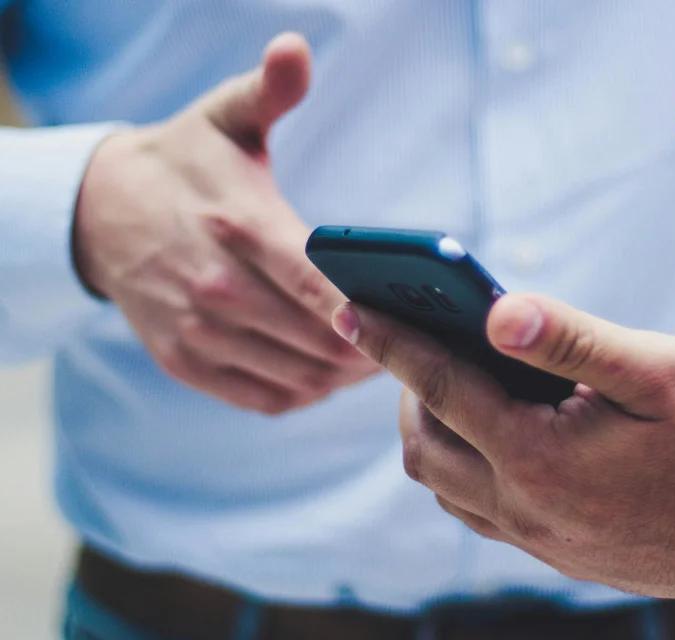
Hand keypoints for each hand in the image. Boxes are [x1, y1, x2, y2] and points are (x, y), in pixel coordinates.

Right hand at [73, 33, 376, 412]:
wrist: (103, 212)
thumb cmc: (184, 165)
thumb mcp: (224, 118)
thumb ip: (268, 91)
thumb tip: (295, 49)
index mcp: (239, 225)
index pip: (319, 284)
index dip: (369, 313)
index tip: (409, 322)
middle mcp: (216, 287)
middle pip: (318, 340)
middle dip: (372, 348)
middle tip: (409, 343)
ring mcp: (197, 331)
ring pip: (297, 377)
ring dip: (344, 377)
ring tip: (377, 360)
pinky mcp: (184, 361)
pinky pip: (263, 398)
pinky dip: (304, 394)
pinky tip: (327, 376)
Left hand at [332, 295, 674, 597]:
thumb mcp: (652, 370)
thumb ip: (567, 338)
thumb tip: (493, 310)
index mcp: (538, 457)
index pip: (439, 387)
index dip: (389, 342)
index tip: (348, 310)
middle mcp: (522, 506)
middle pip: (424, 445)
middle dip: (406, 390)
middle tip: (413, 345)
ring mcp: (532, 536)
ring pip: (441, 483)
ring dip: (428, 431)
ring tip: (444, 385)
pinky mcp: (548, 549)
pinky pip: (471, 507)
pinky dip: (457, 464)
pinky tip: (482, 434)